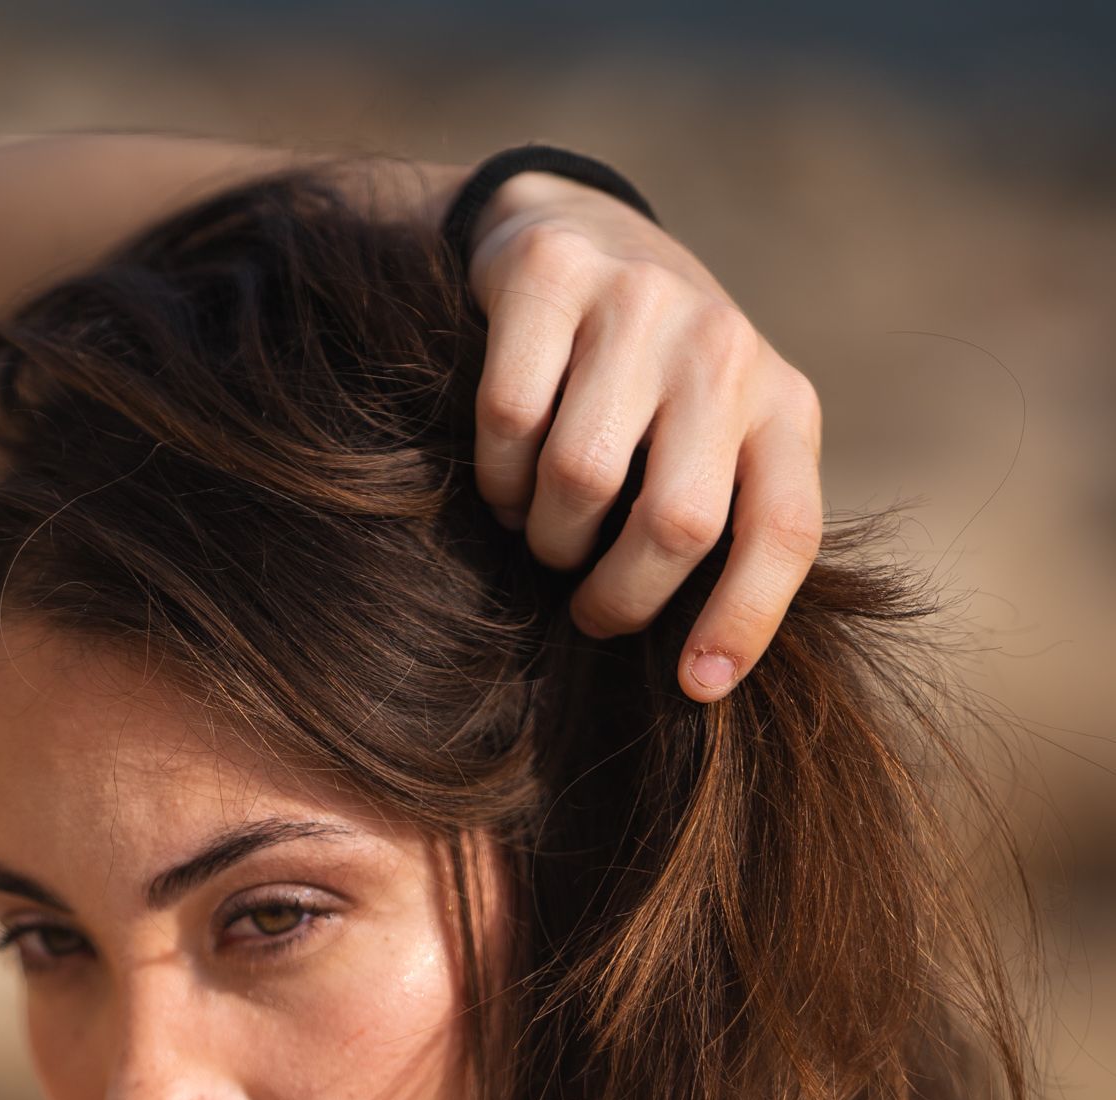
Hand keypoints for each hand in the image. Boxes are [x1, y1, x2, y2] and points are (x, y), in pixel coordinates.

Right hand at [464, 172, 824, 702]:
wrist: (583, 232)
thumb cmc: (653, 385)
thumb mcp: (717, 444)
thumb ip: (723, 526)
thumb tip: (698, 672)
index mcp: (783, 405)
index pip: (785, 530)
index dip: (743, 621)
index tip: (694, 686)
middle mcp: (725, 347)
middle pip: (677, 522)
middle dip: (618, 596)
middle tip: (589, 608)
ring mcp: (641, 304)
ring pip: (580, 477)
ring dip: (546, 536)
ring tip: (545, 532)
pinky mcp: (552, 276)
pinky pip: (510, 420)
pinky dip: (496, 475)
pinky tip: (506, 478)